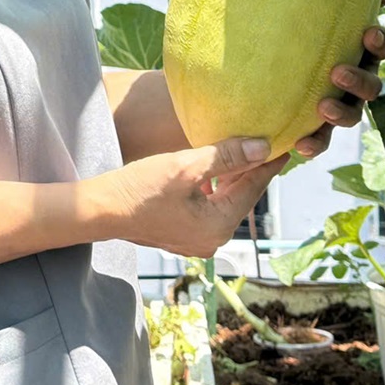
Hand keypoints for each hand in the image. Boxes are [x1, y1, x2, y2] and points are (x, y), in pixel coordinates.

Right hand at [97, 138, 287, 258]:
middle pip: (240, 197)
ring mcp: (197, 240)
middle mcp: (213, 240)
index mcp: (218, 226)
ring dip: (232, 178)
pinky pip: (208, 208)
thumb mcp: (184, 166)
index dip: (268, 164)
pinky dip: (214, 188)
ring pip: (224, 202)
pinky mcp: (182, 234)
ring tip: (244, 151)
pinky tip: (214, 170)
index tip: (285, 144)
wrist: (99, 210)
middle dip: (251, 170)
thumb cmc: (139, 188)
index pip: (251, 189)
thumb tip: (263, 147)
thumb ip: (226, 157)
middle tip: (267, 143)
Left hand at [289, 0, 384, 160]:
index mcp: (360, 52)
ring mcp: (340, 105)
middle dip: (358, 80)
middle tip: (337, 72)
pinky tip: (300, 145)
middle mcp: (356, 81)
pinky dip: (315, 143)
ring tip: (322, 108)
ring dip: (341, 113)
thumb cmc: (306, 31)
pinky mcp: (318, 127)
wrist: (271, 68)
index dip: (379, 42)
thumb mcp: (321, 11)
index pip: (380, 47)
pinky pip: (322, 139)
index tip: (367, 33)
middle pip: (371, 86)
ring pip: (352, 115)